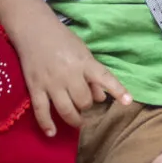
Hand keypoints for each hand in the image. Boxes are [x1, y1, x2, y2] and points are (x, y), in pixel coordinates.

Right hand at [15, 15, 130, 135]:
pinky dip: (47, 124)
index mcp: (84, 62)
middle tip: (84, 105)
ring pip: (66, 109)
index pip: (105, 78)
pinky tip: (52, 133)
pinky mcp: (35, 87)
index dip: (117, 90)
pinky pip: (41, 110)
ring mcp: (51, 82)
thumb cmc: (61, 39)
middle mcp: (69, 74)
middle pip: (84, 101)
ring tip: (77, 121)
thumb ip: (93, 74)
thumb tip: (101, 97)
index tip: (128, 102)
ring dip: (74, 119)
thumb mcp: (82, 52)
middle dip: (87, 106)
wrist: (33, 29)